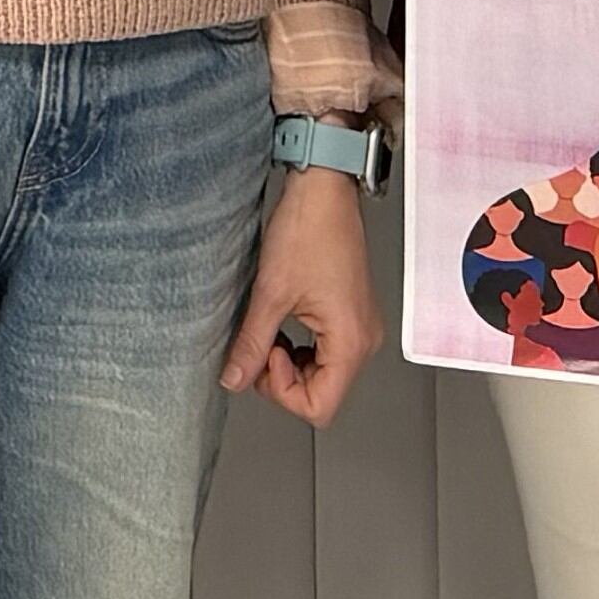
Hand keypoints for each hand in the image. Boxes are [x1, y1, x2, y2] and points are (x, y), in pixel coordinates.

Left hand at [222, 165, 379, 428]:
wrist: (325, 191)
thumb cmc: (309, 230)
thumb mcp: (271, 292)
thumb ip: (252, 343)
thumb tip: (235, 378)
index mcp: (351, 342)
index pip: (319, 407)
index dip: (282, 391)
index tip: (265, 354)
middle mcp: (364, 341)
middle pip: (321, 394)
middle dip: (282, 376)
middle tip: (261, 341)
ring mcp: (360, 328)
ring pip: (322, 374)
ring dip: (290, 361)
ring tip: (271, 326)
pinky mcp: (351, 315)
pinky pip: (326, 351)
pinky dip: (300, 347)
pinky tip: (283, 321)